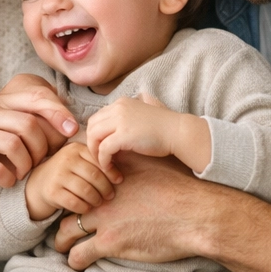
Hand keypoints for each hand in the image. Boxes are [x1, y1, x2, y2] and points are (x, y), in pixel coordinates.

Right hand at [0, 77, 77, 193]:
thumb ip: (24, 116)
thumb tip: (65, 120)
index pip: (35, 97)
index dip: (58, 112)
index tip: (71, 129)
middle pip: (28, 124)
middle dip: (41, 147)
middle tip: (39, 162)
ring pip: (14, 145)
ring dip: (26, 165)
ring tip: (23, 173)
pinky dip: (8, 178)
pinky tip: (7, 181)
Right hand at [24, 142, 118, 220]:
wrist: (38, 184)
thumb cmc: (67, 173)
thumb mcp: (79, 162)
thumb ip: (96, 162)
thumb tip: (122, 173)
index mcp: (75, 149)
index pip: (99, 160)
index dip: (112, 172)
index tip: (119, 181)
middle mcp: (65, 159)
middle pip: (95, 176)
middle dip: (106, 188)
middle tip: (110, 195)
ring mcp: (57, 175)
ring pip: (87, 190)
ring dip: (96, 199)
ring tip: (99, 202)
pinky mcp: (52, 192)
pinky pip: (76, 202)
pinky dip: (85, 207)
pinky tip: (87, 207)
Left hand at [54, 152, 209, 268]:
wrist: (194, 213)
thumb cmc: (182, 188)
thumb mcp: (153, 164)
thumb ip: (133, 163)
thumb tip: (129, 157)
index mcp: (110, 174)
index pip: (79, 180)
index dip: (75, 191)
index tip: (76, 201)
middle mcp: (101, 194)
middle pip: (68, 205)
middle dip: (64, 216)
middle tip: (66, 225)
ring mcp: (103, 219)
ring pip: (66, 232)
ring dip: (63, 241)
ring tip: (65, 246)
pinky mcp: (109, 242)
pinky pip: (79, 255)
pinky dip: (75, 261)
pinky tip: (77, 264)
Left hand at [86, 93, 211, 174]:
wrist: (178, 132)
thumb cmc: (163, 128)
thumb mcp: (140, 115)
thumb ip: (126, 117)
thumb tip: (112, 131)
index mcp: (121, 103)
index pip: (97, 118)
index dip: (96, 135)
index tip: (102, 149)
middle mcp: (118, 108)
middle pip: (91, 127)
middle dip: (92, 145)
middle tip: (100, 159)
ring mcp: (120, 120)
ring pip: (93, 137)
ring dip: (96, 153)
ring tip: (105, 165)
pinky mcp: (123, 135)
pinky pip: (103, 149)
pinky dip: (103, 161)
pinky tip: (111, 168)